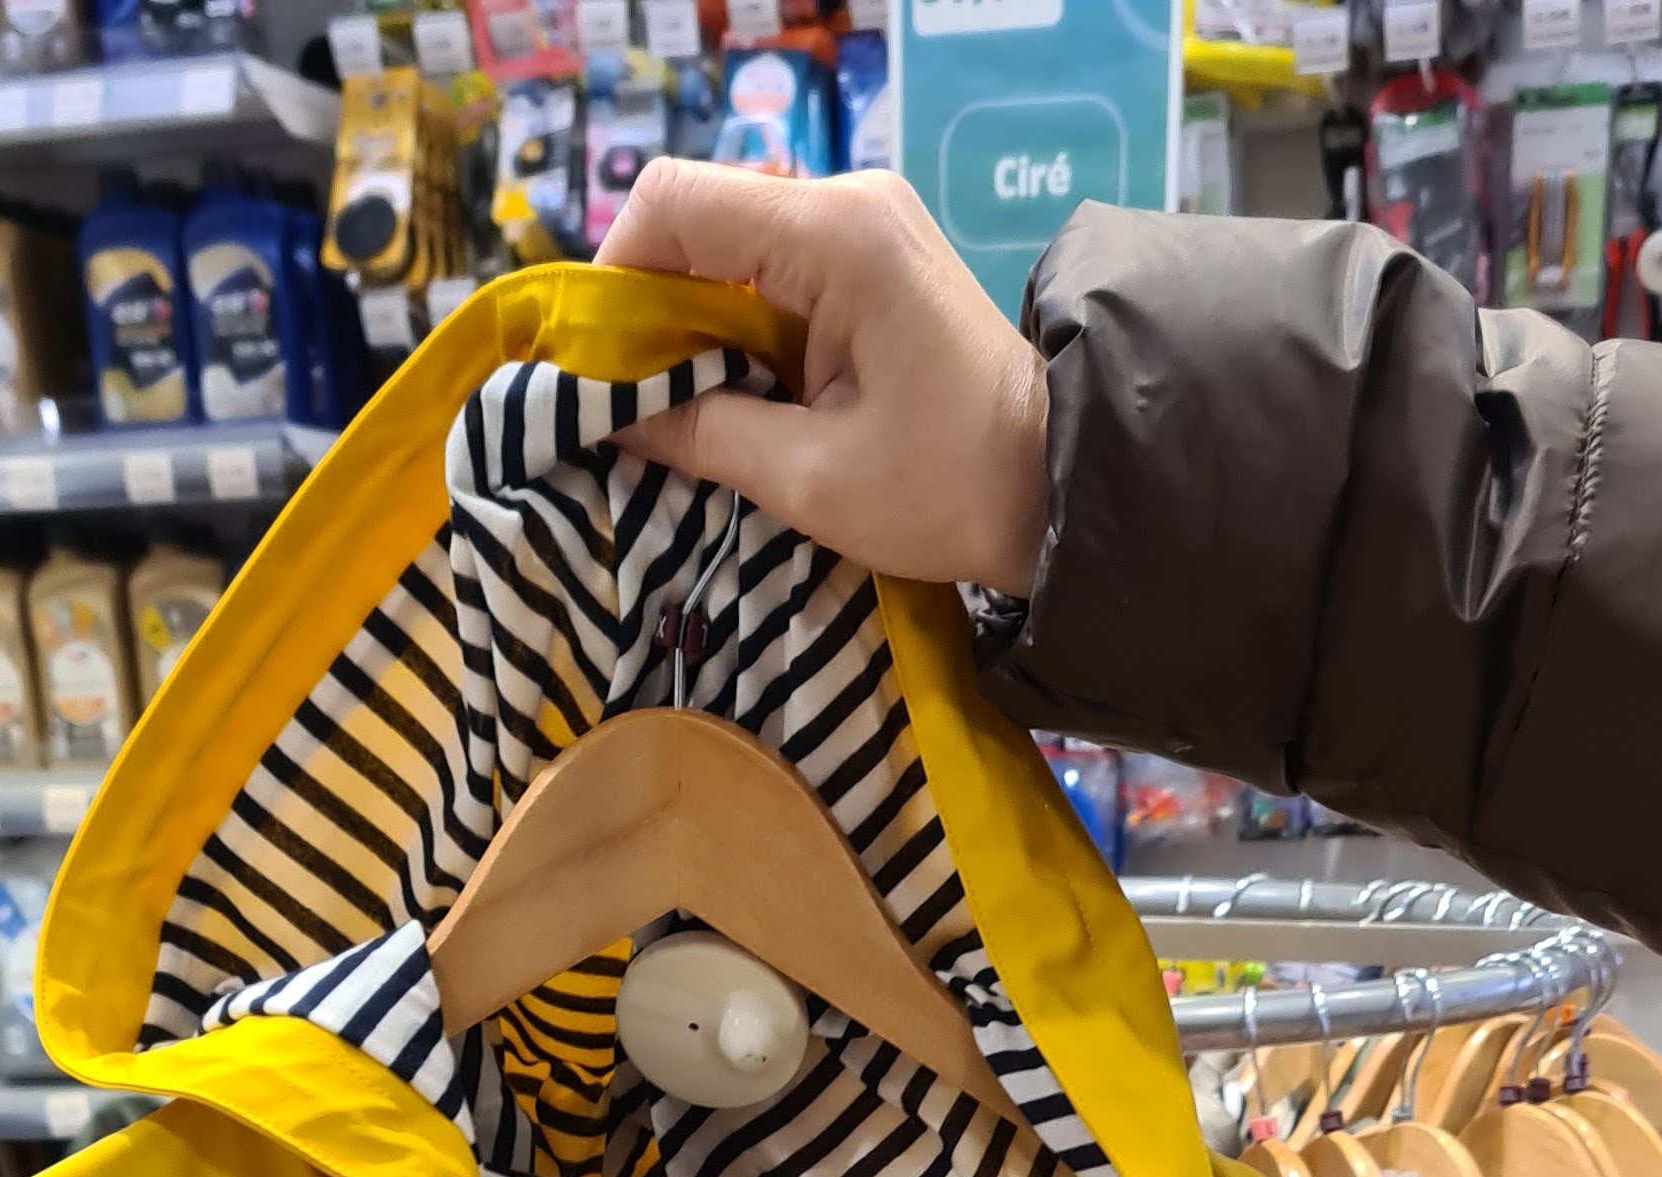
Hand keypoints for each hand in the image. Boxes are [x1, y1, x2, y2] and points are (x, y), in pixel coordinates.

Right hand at [594, 166, 1050, 596]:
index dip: (615, 275)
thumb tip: (613, 418)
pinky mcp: (872, 255)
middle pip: (697, 217)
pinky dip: (736, 325)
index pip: (673, 202)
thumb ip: (703, 435)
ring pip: (728, 244)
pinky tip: (735, 390)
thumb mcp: (811, 481)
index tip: (599, 363)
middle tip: (634, 400)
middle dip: (650, 307)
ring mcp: (863, 222)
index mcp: (834, 235)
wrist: (1062, 488)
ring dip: (692, 322)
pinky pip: (770, 269)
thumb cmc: (951, 489)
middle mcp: (847, 202)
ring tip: (684, 405)